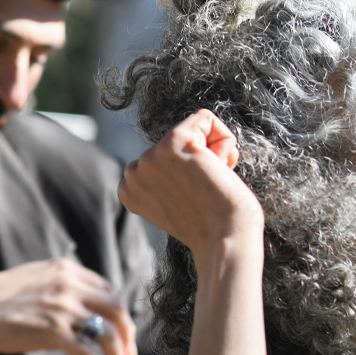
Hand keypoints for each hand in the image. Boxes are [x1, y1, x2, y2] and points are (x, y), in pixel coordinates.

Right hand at [0, 258, 136, 354]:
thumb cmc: (0, 296)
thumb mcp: (38, 278)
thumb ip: (65, 288)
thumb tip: (89, 313)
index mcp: (68, 271)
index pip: (109, 292)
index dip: (120, 314)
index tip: (124, 330)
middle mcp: (70, 287)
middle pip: (116, 310)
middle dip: (127, 334)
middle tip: (130, 353)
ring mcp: (62, 308)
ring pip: (105, 333)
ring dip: (118, 354)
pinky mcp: (52, 330)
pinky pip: (85, 351)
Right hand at [119, 109, 262, 267]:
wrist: (226, 235)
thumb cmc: (214, 224)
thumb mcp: (176, 200)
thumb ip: (167, 179)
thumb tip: (184, 156)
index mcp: (129, 189)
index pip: (163, 160)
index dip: (188, 174)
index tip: (195, 198)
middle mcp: (134, 171)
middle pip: (176, 143)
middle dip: (200, 161)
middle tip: (208, 191)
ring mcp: (152, 156)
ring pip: (193, 131)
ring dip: (213, 153)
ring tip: (213, 182)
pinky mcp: (175, 143)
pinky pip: (205, 119)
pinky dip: (224, 138)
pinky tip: (222, 166)